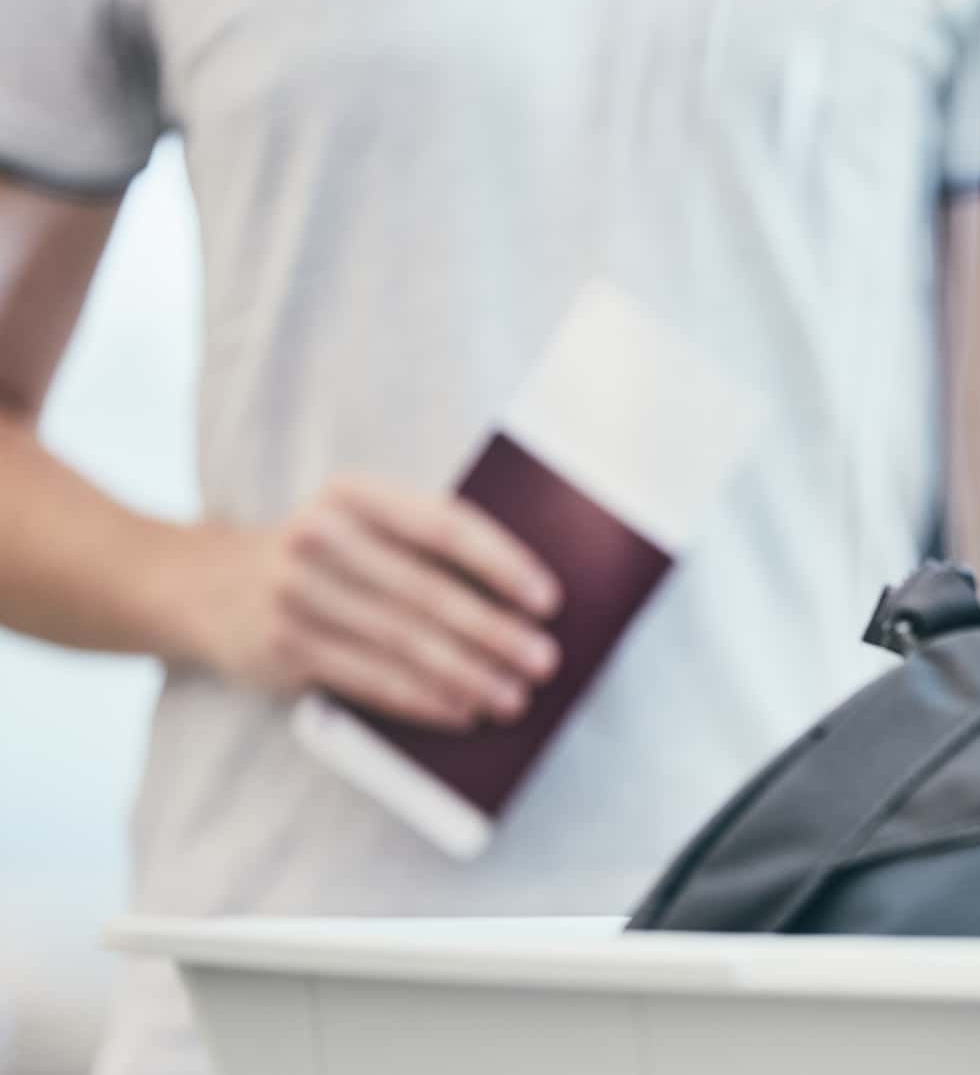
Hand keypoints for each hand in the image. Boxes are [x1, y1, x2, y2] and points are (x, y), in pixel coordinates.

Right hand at [188, 475, 562, 730]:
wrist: (204, 584)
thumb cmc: (325, 554)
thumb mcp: (359, 523)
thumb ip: (425, 543)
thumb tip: (523, 599)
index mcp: (355, 493)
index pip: (443, 524)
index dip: (501, 563)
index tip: (550, 599)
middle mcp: (320, 536)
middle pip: (427, 592)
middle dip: (495, 632)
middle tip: (544, 661)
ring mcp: (296, 593)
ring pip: (401, 642)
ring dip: (467, 675)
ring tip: (513, 696)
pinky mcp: (283, 646)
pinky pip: (368, 678)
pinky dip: (422, 698)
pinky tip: (461, 711)